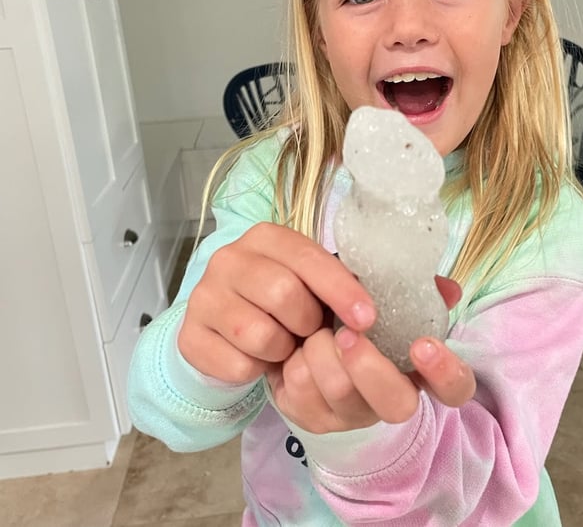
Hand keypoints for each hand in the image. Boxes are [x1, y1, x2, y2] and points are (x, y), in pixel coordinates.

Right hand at [177, 222, 375, 383]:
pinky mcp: (189, 337)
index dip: (342, 290)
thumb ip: (334, 285)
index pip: (308, 258)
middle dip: (308, 322)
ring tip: (282, 343)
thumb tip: (366, 312)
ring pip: (260, 335)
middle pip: (283, 294)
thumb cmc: (280, 301)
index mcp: (265, 237)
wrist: (226, 327)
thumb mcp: (308, 282)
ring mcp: (203, 297)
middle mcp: (229, 259)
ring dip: (282, 349)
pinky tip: (256, 357)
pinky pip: (238, 366)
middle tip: (309, 330)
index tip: (367, 319)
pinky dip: (257, 370)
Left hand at [266, 277, 476, 433]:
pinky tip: (296, 348)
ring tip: (315, 330)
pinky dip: (295, 358)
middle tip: (347, 333)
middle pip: (397, 405)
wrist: (302, 337)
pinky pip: (301, 389)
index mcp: (418, 372)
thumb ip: (413, 290)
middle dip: (369, 366)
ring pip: (340, 390)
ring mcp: (352, 416)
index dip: (445, 372)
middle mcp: (391, 401)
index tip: (423, 345)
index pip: (455, 389)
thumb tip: (448, 288)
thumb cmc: (351, 315)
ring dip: (321, 349)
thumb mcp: (380, 299)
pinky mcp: (313, 419)